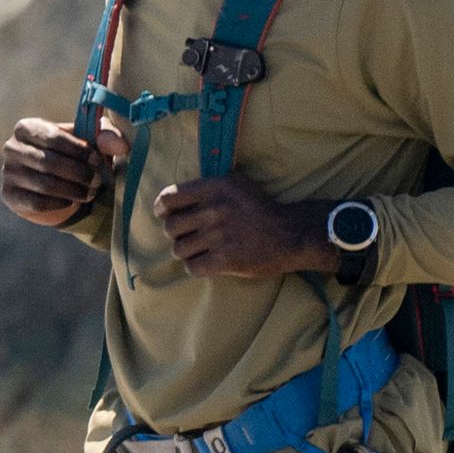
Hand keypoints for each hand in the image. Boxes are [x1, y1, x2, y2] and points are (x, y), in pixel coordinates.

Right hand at [0, 114, 122, 230]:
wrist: (50, 179)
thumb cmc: (71, 154)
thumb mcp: (87, 141)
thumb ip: (106, 137)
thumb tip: (121, 145)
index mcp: (27, 127)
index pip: (53, 137)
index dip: (78, 150)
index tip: (97, 160)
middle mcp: (11, 147)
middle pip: (48, 162)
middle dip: (78, 174)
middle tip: (97, 181)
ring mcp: (8, 172)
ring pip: (43, 185)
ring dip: (73, 190)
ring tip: (90, 193)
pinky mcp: (9, 195)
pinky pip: (36, 203)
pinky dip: (59, 203)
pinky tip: (72, 201)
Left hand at [151, 176, 339, 279]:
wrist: (291, 234)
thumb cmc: (260, 209)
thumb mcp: (237, 185)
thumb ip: (207, 187)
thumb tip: (171, 198)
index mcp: (215, 188)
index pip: (169, 198)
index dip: (161, 209)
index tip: (164, 215)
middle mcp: (215, 210)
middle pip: (170, 227)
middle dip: (176, 234)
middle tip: (189, 236)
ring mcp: (220, 236)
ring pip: (179, 249)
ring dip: (186, 252)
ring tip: (200, 250)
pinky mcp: (226, 259)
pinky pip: (192, 267)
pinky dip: (197, 267)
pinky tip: (207, 263)